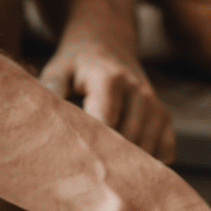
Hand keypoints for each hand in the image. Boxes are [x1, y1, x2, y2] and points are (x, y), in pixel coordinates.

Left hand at [41, 36, 174, 163]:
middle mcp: (140, 92)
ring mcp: (157, 106)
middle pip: (129, 142)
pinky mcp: (166, 118)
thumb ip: (51, 93)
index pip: (106, 125)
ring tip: (107, 162)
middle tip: (89, 167)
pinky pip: (164, 153)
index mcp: (110, 79)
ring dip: (128, 163)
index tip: (77, 157)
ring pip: (148, 152)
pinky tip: (129, 155)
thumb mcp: (58, 70)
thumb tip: (43, 123)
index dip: (92, 145)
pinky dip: (149, 161)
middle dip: (109, 158)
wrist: (108, 42)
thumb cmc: (76, 64)